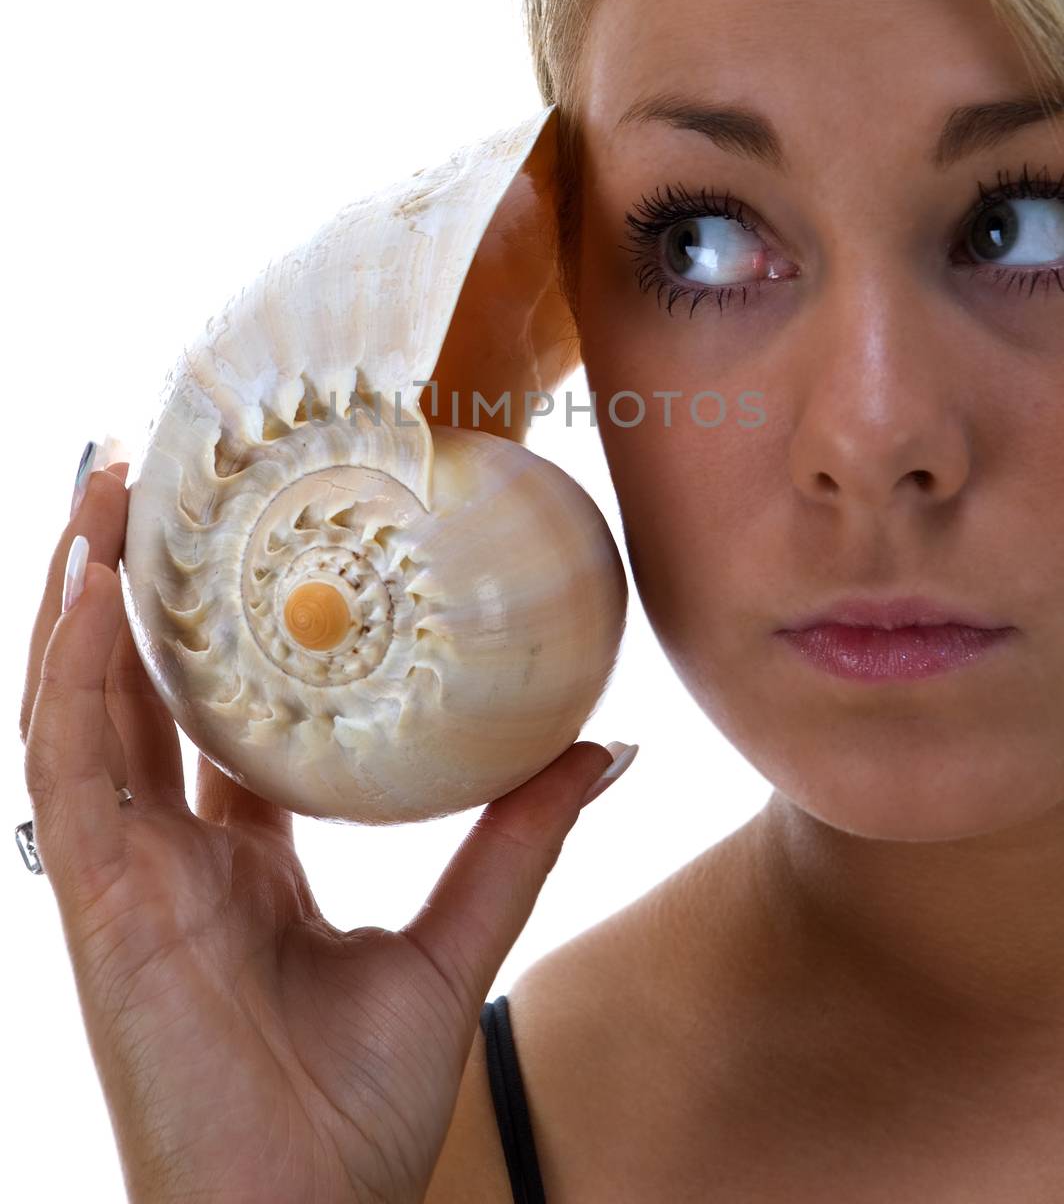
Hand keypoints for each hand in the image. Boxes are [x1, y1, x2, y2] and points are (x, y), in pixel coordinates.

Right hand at [21, 463, 617, 1202]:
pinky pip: (64, 764)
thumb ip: (515, 841)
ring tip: (106, 493)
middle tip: (152, 480)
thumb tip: (603, 747)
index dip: (220, 632)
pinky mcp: (93, 900)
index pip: (217, 721)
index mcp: (239, 861)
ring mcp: (121, 873)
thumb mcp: (452, 945)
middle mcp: (171, 853)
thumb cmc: (354, 1118)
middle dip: (134, 586)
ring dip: (84, 598)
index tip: (249, 542)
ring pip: (82, 705)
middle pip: (138, 689)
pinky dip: (70, 671)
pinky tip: (90, 587)